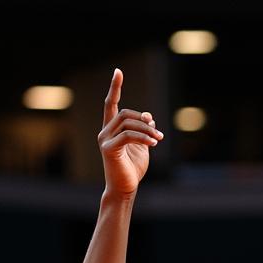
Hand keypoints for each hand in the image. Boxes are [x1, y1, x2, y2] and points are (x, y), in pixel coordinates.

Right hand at [99, 68, 163, 197]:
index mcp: (111, 130)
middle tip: (158, 134)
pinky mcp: (108, 149)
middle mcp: (104, 132)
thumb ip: (144, 130)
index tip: (118, 71)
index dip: (115, 87)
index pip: (111, 104)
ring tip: (158, 139)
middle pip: (125, 113)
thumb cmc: (132, 170)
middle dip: (144, 120)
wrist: (125, 190)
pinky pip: (127, 135)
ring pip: (127, 123)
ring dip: (146, 130)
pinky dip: (142, 137)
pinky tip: (153, 143)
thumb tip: (149, 115)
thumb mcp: (142, 145)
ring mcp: (104, 140)